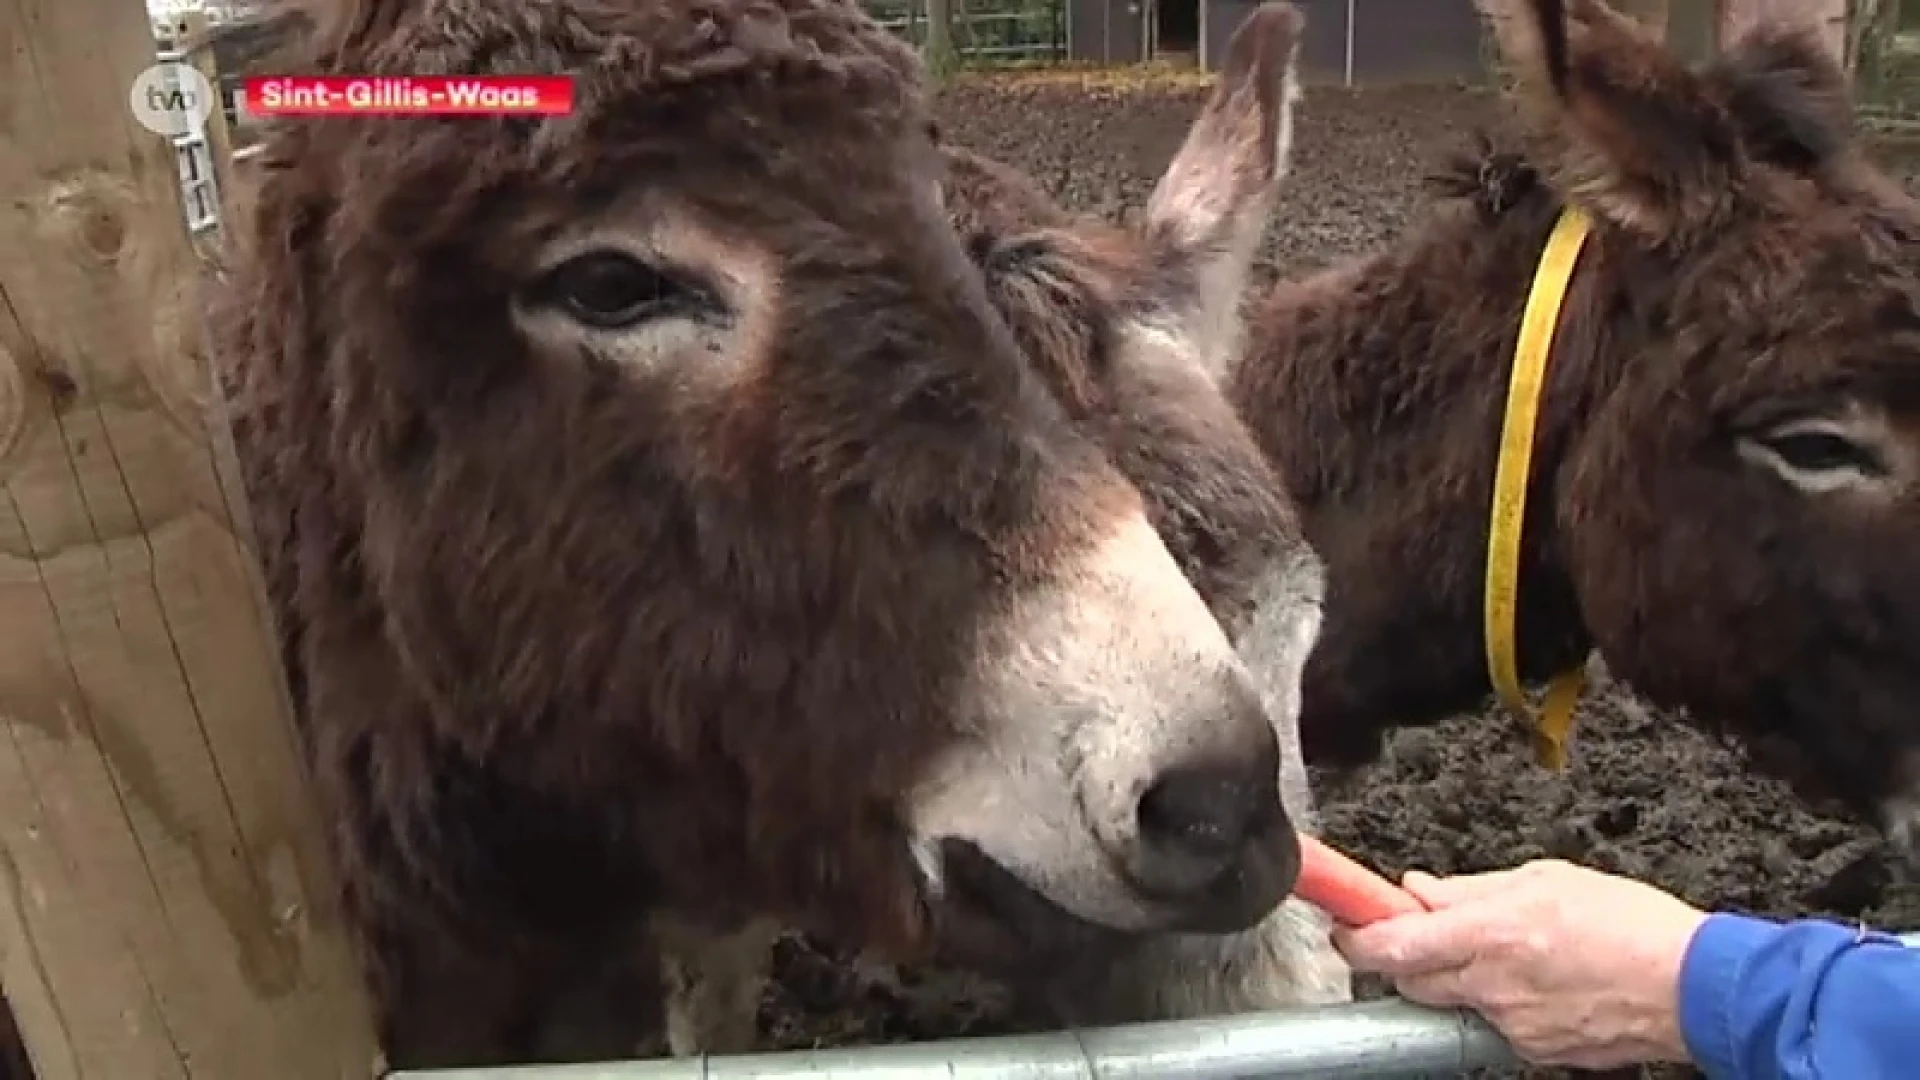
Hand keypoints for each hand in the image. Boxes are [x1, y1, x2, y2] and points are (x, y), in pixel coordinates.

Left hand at [1331, 859, 1708, 1069]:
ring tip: (1496, 949)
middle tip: (1416, 928)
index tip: (1344, 922)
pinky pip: (1491, 1021)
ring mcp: (1511, 1025)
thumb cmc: (1633, 925)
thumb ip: (1472, 888)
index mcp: (1490, 935)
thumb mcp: (1545, 879)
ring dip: (1452, 976)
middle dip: (1401, 955)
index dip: (1356, 935)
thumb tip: (1421, 889)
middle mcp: (1492, 986)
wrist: (1694, 988)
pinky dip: (1494, 999)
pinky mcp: (1534, 1051)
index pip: (1392, 946)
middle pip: (1408, 979)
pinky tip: (1531, 978)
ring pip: (1449, 1001)